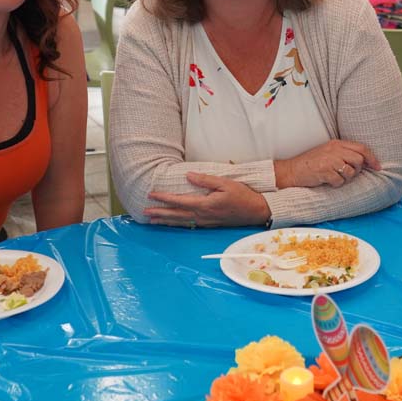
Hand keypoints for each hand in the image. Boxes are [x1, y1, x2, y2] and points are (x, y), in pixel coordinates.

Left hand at [146, 173, 270, 227]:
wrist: (256, 211)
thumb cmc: (242, 195)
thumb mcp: (225, 183)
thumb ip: (206, 180)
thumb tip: (188, 175)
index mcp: (205, 204)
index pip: (179, 201)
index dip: (164, 198)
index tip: (151, 195)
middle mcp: (203, 215)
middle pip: (176, 215)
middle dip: (159, 213)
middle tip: (144, 213)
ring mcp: (206, 222)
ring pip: (181, 222)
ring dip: (166, 221)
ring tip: (152, 221)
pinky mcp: (210, 224)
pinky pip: (189, 225)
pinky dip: (178, 224)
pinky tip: (172, 223)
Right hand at [275, 140, 380, 188]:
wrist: (291, 170)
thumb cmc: (310, 163)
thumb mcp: (328, 153)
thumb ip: (343, 154)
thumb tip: (364, 162)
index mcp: (336, 143)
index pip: (361, 148)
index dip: (372, 158)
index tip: (378, 167)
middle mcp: (334, 150)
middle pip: (358, 160)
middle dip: (357, 170)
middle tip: (347, 174)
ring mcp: (329, 160)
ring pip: (350, 171)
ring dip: (345, 178)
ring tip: (334, 177)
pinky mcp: (324, 171)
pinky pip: (339, 181)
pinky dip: (335, 184)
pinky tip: (327, 181)